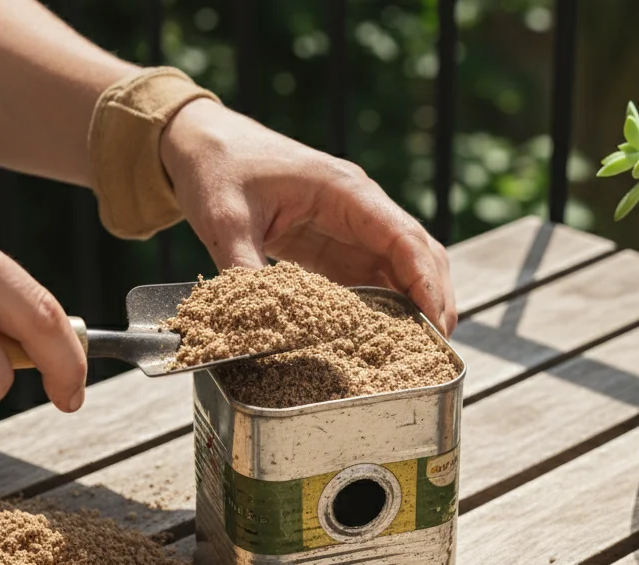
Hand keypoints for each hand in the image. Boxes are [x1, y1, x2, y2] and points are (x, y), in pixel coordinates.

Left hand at [159, 99, 457, 334]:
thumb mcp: (225, 219)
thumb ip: (243, 268)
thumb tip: (254, 325)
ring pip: (401, 266)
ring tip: (420, 348)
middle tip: (436, 348)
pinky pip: (371, 274)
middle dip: (434, 298)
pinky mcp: (333, 242)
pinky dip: (386, 303)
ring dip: (415, 303)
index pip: (404, 238)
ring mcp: (349, 224)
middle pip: (418, 252)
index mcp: (344, 190)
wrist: (201, 142)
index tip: (436, 322)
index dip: (425, 282)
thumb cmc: (218, 167)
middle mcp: (358, 206)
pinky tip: (386, 334)